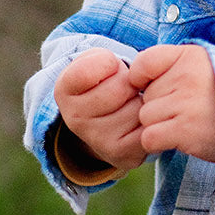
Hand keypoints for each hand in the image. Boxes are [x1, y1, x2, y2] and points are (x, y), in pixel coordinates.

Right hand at [53, 49, 144, 172]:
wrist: (108, 116)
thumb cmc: (105, 79)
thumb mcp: (97, 59)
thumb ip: (104, 60)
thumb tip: (132, 81)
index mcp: (64, 91)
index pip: (86, 71)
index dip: (107, 63)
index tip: (109, 67)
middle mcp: (74, 120)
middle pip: (119, 88)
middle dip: (129, 81)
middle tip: (124, 87)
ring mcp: (97, 141)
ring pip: (137, 108)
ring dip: (142, 100)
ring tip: (131, 102)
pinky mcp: (121, 155)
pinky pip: (148, 129)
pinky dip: (150, 120)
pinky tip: (139, 119)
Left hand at [128, 44, 214, 164]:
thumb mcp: (210, 69)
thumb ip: (178, 68)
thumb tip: (138, 79)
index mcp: (191, 56)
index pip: (144, 62)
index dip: (142, 79)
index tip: (158, 91)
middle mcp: (186, 76)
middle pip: (145, 95)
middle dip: (159, 108)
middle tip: (186, 113)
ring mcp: (185, 102)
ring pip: (146, 117)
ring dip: (160, 127)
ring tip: (187, 127)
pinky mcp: (184, 129)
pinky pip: (149, 137)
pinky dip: (158, 143)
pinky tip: (179, 141)